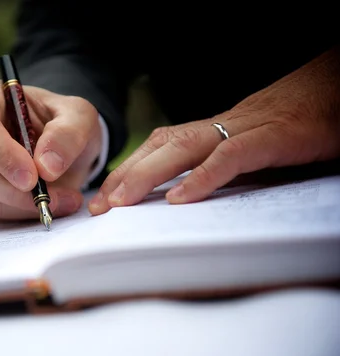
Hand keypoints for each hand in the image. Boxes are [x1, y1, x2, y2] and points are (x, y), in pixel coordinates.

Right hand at [0, 80, 101, 220]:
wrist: (60, 145)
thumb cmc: (62, 121)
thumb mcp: (78, 116)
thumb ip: (67, 134)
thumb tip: (46, 167)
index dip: (1, 154)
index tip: (32, 177)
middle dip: (12, 189)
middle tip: (54, 197)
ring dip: (22, 205)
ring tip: (64, 200)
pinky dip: (22, 213)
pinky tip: (50, 204)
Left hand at [89, 46, 339, 214]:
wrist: (339, 90)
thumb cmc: (296, 124)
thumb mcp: (252, 147)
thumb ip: (221, 167)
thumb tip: (185, 199)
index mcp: (214, 130)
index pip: (160, 147)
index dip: (128, 171)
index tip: (103, 199)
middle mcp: (222, 126)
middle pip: (162, 147)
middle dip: (125, 176)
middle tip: (97, 208)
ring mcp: (247, 128)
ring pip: (186, 148)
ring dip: (147, 175)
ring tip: (120, 203)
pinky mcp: (275, 136)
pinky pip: (232, 155)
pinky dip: (204, 176)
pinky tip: (180, 198)